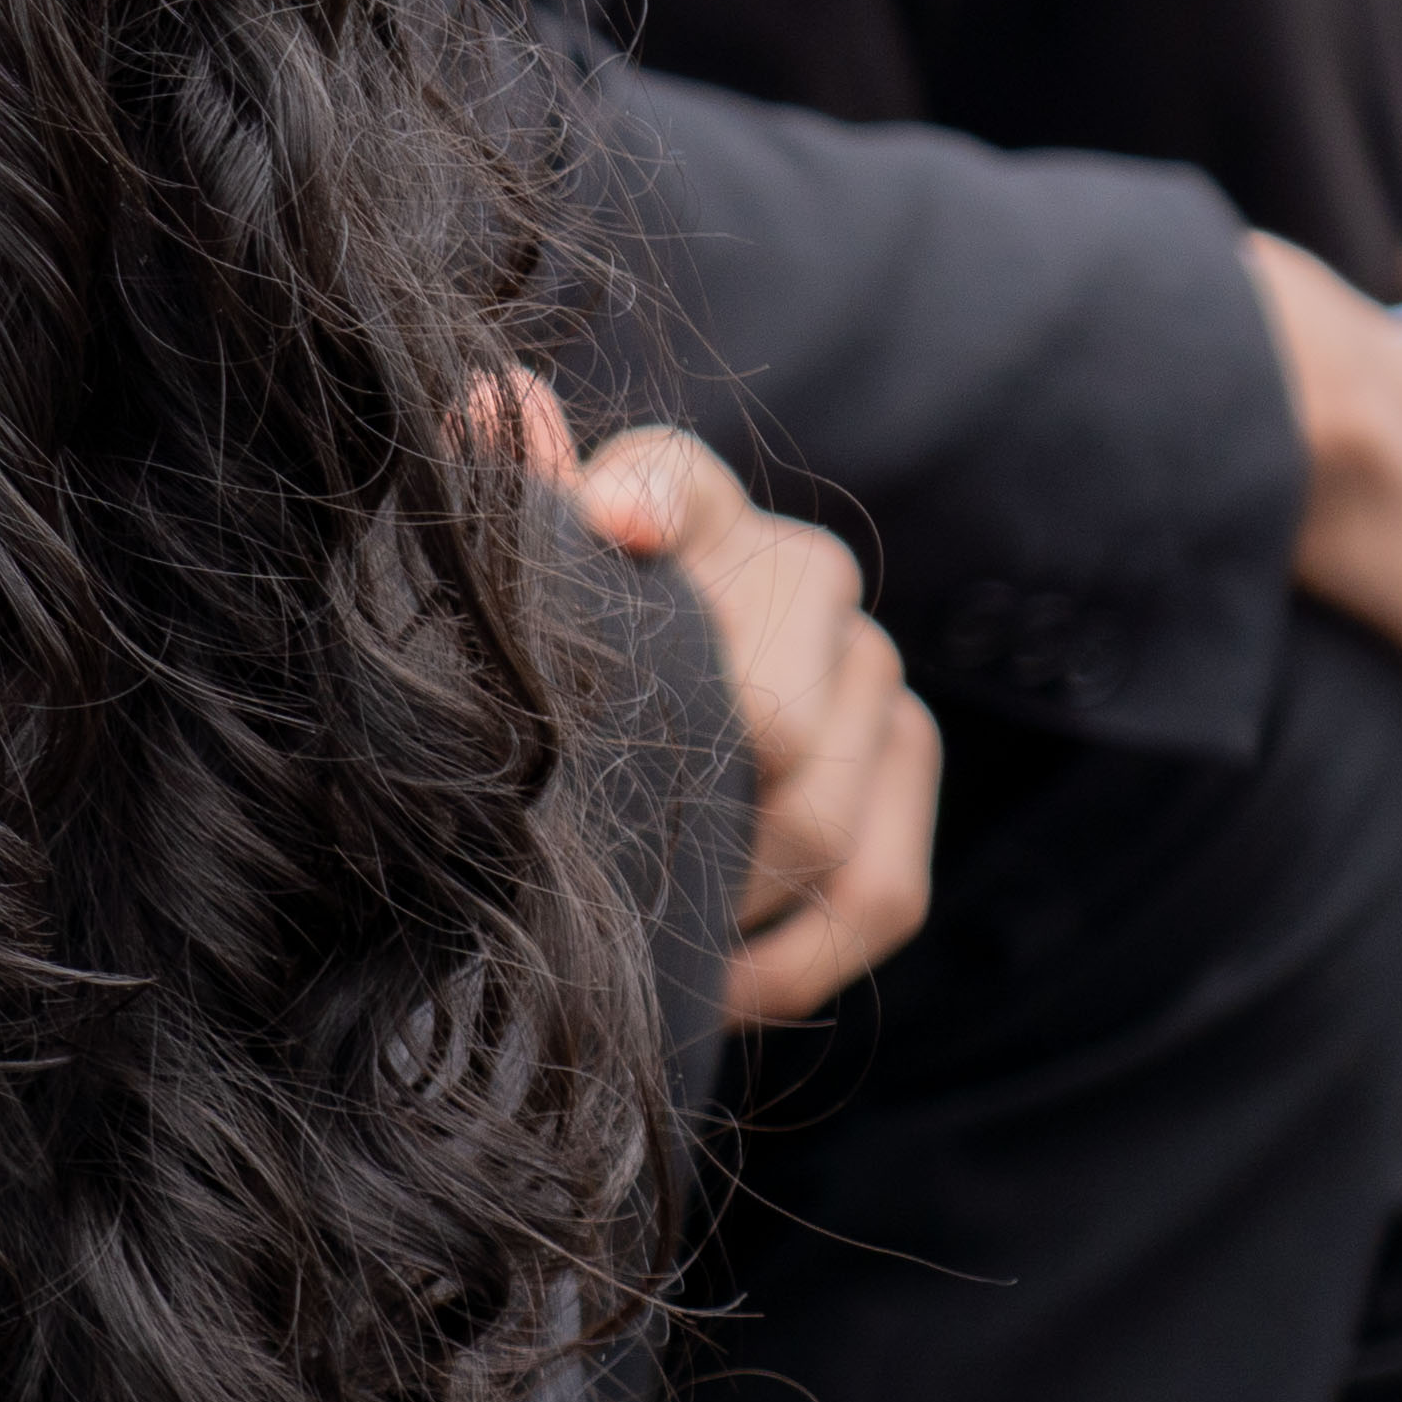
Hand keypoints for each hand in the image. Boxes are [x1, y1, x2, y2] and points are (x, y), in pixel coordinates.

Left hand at [560, 419, 939, 1021]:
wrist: (646, 694)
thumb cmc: (558, 647)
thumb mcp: (520, 586)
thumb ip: (509, 504)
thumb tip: (494, 406)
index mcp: (691, 501)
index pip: (675, 486)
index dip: (644, 508)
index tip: (608, 527)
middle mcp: (810, 571)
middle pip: (763, 721)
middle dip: (672, 809)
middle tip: (575, 883)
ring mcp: (875, 672)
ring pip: (816, 825)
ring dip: (718, 900)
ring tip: (625, 949)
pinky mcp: (908, 764)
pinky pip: (881, 895)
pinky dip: (789, 965)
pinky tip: (707, 994)